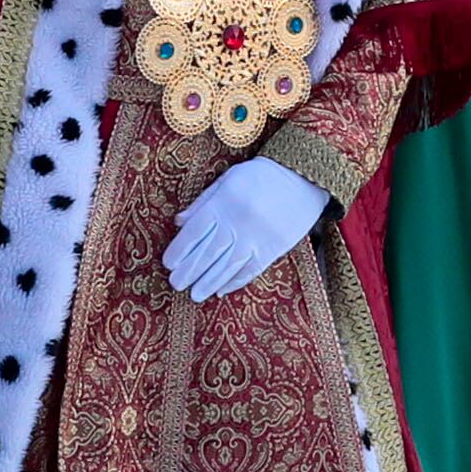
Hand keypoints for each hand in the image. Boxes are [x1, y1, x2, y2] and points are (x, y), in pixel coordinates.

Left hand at [161, 158, 330, 301]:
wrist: (302, 177)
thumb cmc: (260, 176)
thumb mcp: (228, 179)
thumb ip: (202, 202)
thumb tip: (179, 222)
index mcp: (223, 204)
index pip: (194, 232)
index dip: (180, 250)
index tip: (168, 264)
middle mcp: (237, 223)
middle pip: (208, 252)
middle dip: (189, 271)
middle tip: (175, 284)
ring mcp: (255, 238)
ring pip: (227, 266)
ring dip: (209, 282)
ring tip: (195, 295)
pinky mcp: (272, 248)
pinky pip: (250, 269)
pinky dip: (235, 282)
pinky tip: (222, 290)